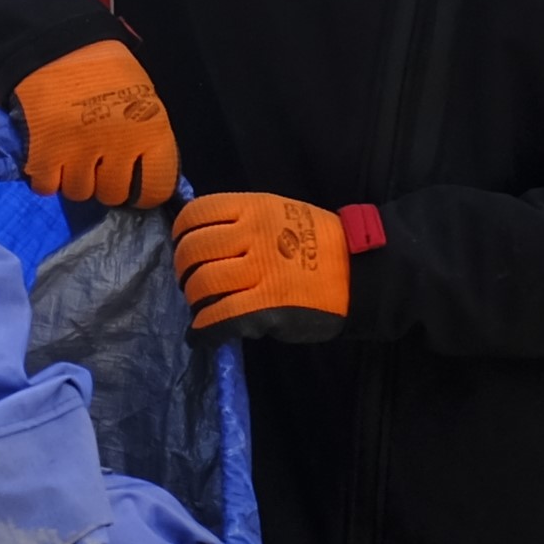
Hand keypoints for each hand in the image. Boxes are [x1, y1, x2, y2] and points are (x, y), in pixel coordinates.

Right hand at [11, 42, 180, 207]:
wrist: (57, 43)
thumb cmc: (105, 71)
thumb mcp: (143, 99)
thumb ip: (147, 140)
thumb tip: (145, 178)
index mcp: (150, 130)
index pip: (157, 189)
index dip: (144, 191)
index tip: (134, 185)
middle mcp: (118, 145)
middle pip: (113, 194)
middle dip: (105, 182)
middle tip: (96, 160)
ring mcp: (79, 151)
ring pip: (79, 193)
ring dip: (74, 178)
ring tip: (71, 152)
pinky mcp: (43, 153)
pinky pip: (47, 187)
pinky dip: (46, 176)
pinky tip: (50, 154)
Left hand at [172, 191, 358, 339]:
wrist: (362, 271)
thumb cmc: (322, 242)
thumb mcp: (282, 211)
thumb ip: (244, 220)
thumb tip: (204, 240)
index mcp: (255, 207)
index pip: (197, 214)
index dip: (181, 235)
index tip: (185, 248)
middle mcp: (253, 234)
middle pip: (194, 251)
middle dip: (183, 271)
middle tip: (190, 284)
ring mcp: (260, 270)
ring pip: (202, 284)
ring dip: (193, 301)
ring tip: (201, 308)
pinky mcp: (266, 305)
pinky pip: (220, 317)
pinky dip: (203, 330)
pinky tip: (201, 335)